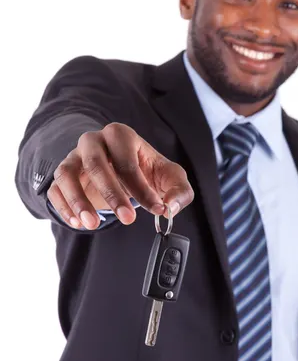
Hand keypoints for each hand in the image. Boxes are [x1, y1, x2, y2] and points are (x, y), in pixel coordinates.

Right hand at [47, 123, 193, 229]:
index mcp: (121, 135)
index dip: (142, 188)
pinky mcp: (61, 176)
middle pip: (95, 164)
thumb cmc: (146, 170)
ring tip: (93, 224)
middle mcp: (93, 141)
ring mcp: (73, 157)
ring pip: (67, 174)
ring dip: (78, 201)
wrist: (120, 169)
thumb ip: (179, 191)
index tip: (157, 210)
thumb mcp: (169, 177)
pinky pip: (55, 189)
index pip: (127, 162)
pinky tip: (78, 223)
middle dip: (112, 194)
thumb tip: (170, 208)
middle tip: (129, 220)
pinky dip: (63, 207)